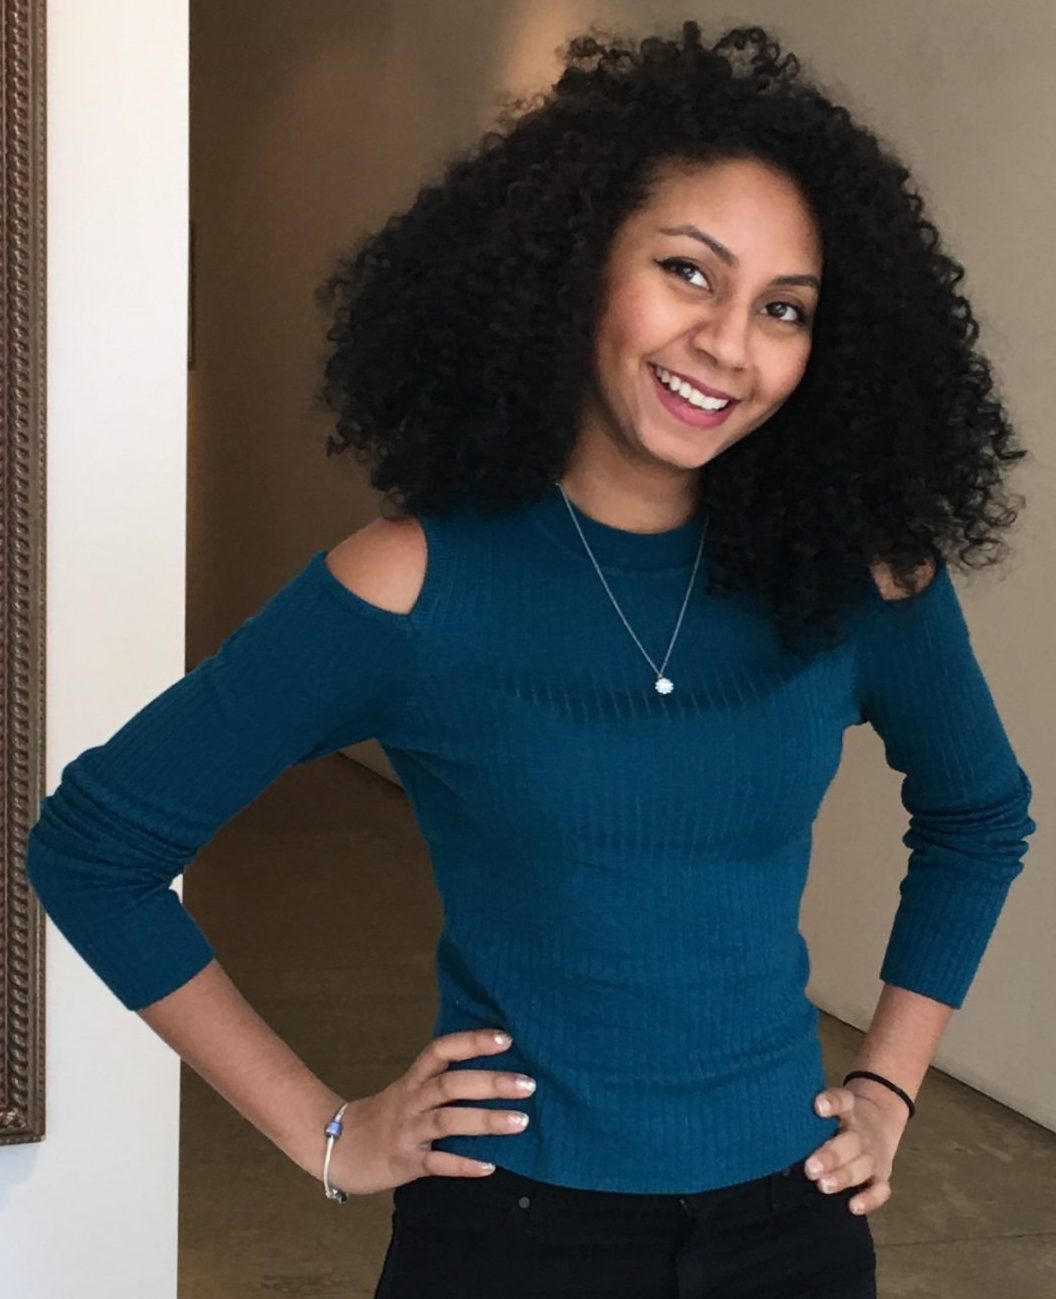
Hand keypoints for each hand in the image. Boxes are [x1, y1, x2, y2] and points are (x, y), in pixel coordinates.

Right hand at [323, 1028, 534, 1195]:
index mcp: (413, 1080)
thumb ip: (440, 1080)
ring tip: (520, 1121)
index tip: (505, 1037)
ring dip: (485, 1120)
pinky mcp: (404, 1162)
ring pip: (447, 1120)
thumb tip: (489, 1068)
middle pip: (450, 1084)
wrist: (335, 1148)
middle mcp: (411, 1101)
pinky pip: (436, 1164)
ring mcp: (407, 1131)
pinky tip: (490, 1166)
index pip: (441, 1051)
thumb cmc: (384, 1117)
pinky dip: (462, 1164)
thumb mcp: (408, 1090)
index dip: (471, 1041)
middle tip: (527, 1083)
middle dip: (490, 1082)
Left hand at [803, 1081, 910, 1215]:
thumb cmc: (841, 1118)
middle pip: (851, 1142)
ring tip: (824, 1185)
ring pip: (863, 1166)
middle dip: (831, 1156)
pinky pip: (880, 1190)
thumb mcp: (831, 1107)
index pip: (843, 1100)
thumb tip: (771, 1123)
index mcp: (849, 1109)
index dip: (833, 1103)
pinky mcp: (881, 1176)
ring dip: (844, 1177)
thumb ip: (810, 1115)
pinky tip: (853, 1207)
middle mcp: (862, 1132)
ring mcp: (873, 1155)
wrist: (880, 1119)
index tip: (818, 1107)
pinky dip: (870, 1199)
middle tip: (810, 1168)